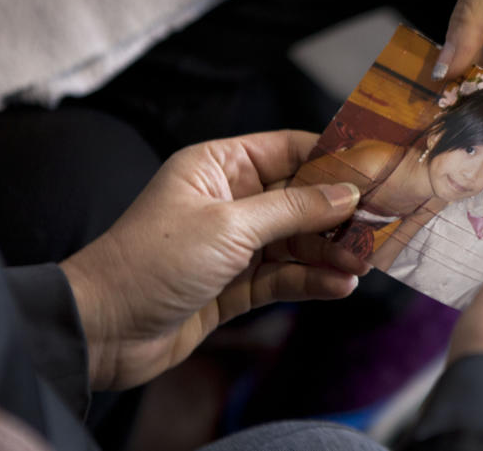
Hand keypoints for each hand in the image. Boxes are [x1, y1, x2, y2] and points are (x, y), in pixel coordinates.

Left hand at [60, 130, 368, 390]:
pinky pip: (284, 276)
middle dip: (338, 213)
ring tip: (364, 262)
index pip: (290, 150)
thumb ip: (293, 210)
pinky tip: (339, 285)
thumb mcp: (230, 227)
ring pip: (297, 241)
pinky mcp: (236, 284)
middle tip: (379, 225)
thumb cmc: (151, 262)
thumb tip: (346, 194)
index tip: (376, 169)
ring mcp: (234, 244)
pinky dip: (312, 280)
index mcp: (220, 167)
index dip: (333, 158)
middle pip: (300, 198)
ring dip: (330, 252)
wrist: (103, 332)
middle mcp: (230, 200)